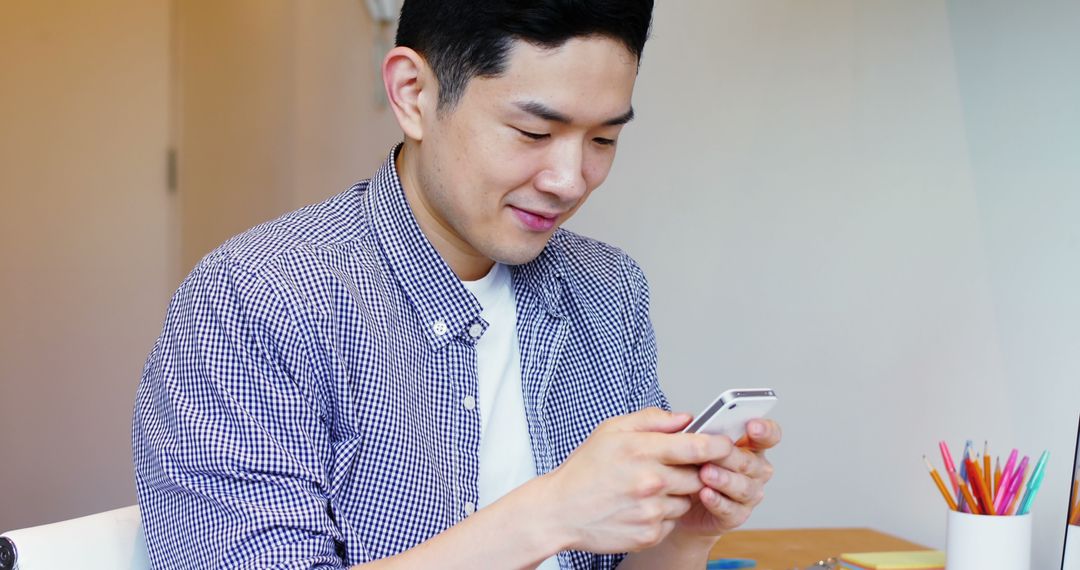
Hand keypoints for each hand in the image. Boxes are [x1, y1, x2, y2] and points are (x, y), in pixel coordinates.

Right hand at [536, 408, 734, 553]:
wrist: (560, 510)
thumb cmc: (585, 469)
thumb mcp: (612, 430)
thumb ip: (652, 419)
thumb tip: (687, 418)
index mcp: (642, 450)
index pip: (699, 447)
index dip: (719, 445)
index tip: (725, 444)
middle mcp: (651, 482)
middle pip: (699, 475)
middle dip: (692, 470)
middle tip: (669, 467)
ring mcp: (651, 511)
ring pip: (687, 500)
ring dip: (676, 494)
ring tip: (647, 488)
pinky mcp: (649, 534)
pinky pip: (673, 521)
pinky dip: (663, 514)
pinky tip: (639, 506)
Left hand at [672, 418, 781, 537]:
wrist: (677, 501)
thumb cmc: (688, 465)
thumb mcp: (689, 443)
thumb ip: (693, 429)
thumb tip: (688, 419)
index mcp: (749, 445)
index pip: (769, 435)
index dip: (765, 430)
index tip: (752, 426)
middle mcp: (755, 469)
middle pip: (751, 462)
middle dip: (730, 456)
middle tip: (712, 451)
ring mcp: (748, 493)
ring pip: (744, 487)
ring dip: (724, 480)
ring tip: (705, 473)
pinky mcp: (736, 515)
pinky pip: (731, 509)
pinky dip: (718, 501)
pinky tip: (705, 494)